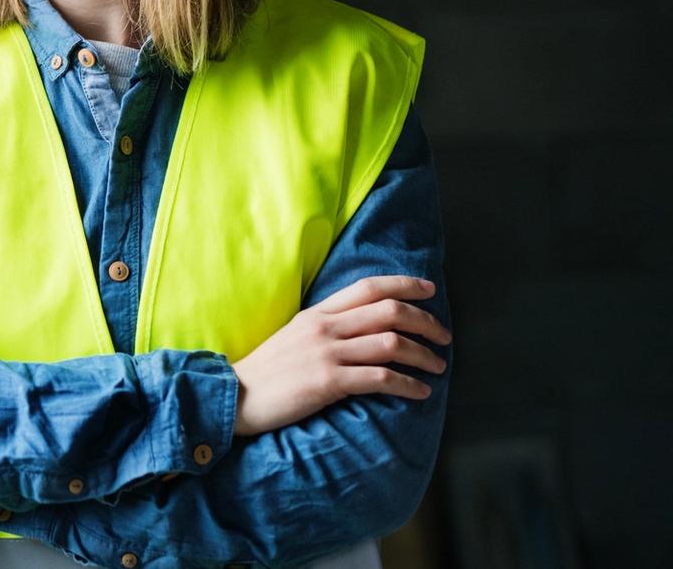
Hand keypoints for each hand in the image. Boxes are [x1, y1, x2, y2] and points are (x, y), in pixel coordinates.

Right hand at [231, 275, 452, 437]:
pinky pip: (380, 378)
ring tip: (438, 366)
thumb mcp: (295, 335)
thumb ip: (327, 326)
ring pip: (391, 343)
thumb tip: (363, 325)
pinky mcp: (328, 382)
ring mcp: (326, 353)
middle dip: (425, 321)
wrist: (238, 395)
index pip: (368, 287)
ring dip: (423, 355)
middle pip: (389, 311)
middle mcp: (325, 327)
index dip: (404, 285)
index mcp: (317, 313)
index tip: (429, 290)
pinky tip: (420, 391)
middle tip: (443, 335)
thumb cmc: (268, 370)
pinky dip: (408, 384)